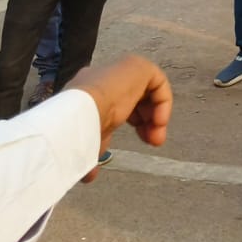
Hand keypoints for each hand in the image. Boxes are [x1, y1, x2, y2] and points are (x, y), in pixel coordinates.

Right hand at [66, 54, 173, 178]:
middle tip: (152, 141)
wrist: (79, 115)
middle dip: (147, 120)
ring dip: (156, 115)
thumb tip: (88, 176)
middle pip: (136, 95)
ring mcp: (121, 69)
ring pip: (148, 89)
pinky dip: (163, 102)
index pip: (116, 102)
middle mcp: (105, 76)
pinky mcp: (137, 66)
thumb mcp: (89, 142)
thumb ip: (94, 149)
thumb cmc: (77, 132)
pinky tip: (158, 122)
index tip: (140, 141)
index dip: (132, 121)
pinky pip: (157, 82)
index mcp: (90, 91)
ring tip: (156, 137)